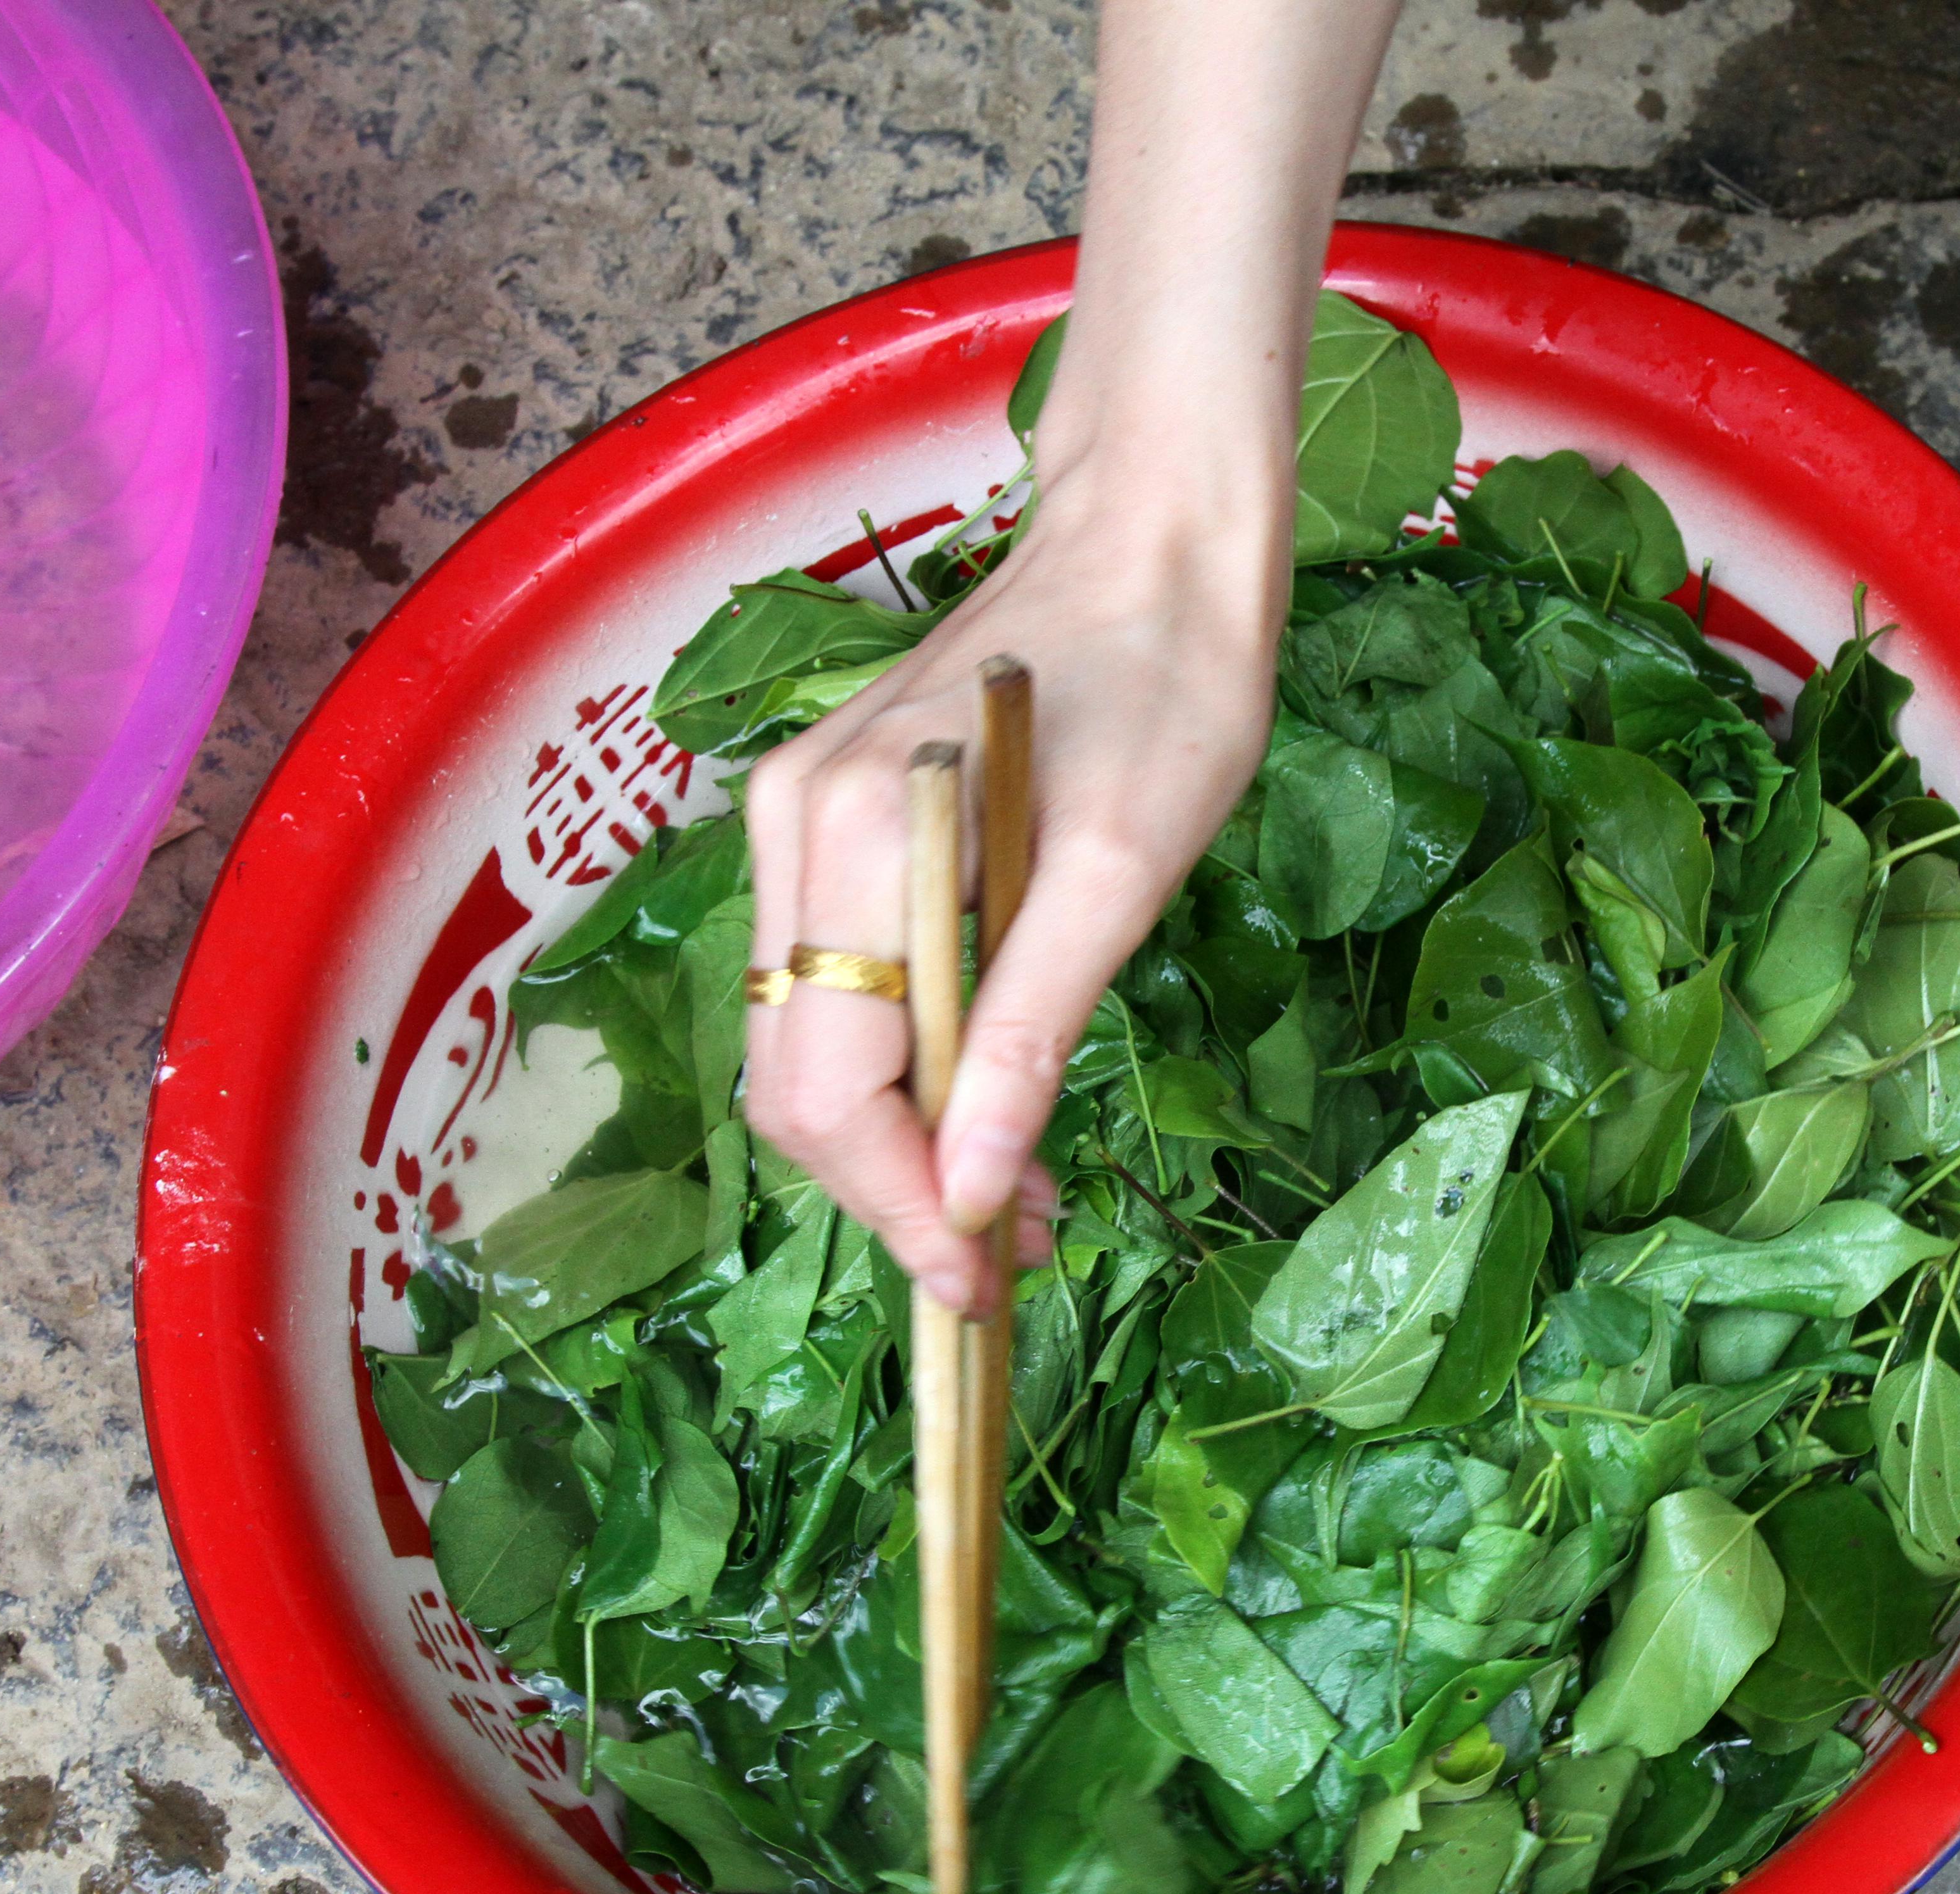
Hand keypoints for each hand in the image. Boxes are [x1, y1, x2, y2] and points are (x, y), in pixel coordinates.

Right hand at [738, 473, 1285, 1313]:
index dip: (896, 1206)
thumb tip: (970, 1192)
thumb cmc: (1167, 685)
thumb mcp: (1120, 873)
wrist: (1153, 541)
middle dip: (895, 1188)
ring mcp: (797, 817)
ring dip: (899, 1138)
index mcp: (852, 834)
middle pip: (797, 1079)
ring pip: (808, 1042)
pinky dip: (901, 1064)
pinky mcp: (828, 816)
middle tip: (1015, 1253)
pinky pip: (835, 981)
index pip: (825, 1088)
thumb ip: (1031, 1031)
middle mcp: (793, 828)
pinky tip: (986, 1095)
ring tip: (1016, 1194)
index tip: (981, 1286)